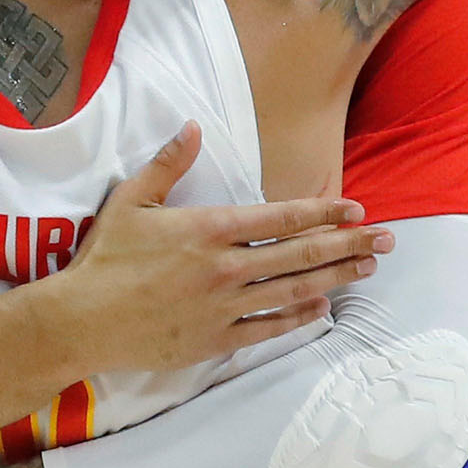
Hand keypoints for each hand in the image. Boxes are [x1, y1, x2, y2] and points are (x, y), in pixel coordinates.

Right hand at [48, 124, 390, 374]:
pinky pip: (270, 327)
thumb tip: (191, 127)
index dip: (323, 212)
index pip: (282, 217)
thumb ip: (168, 164)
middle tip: (386, 239)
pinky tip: (322, 307)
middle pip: (302, 253)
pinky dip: (299, 316)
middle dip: (349, 243)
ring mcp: (226, 306)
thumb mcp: (131, 201)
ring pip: (295, 289)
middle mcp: (227, 267)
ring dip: (336, 277)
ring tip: (368, 268)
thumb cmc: (104, 258)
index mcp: (210, 229)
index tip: (354, 208)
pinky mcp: (217, 339)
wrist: (81, 320)